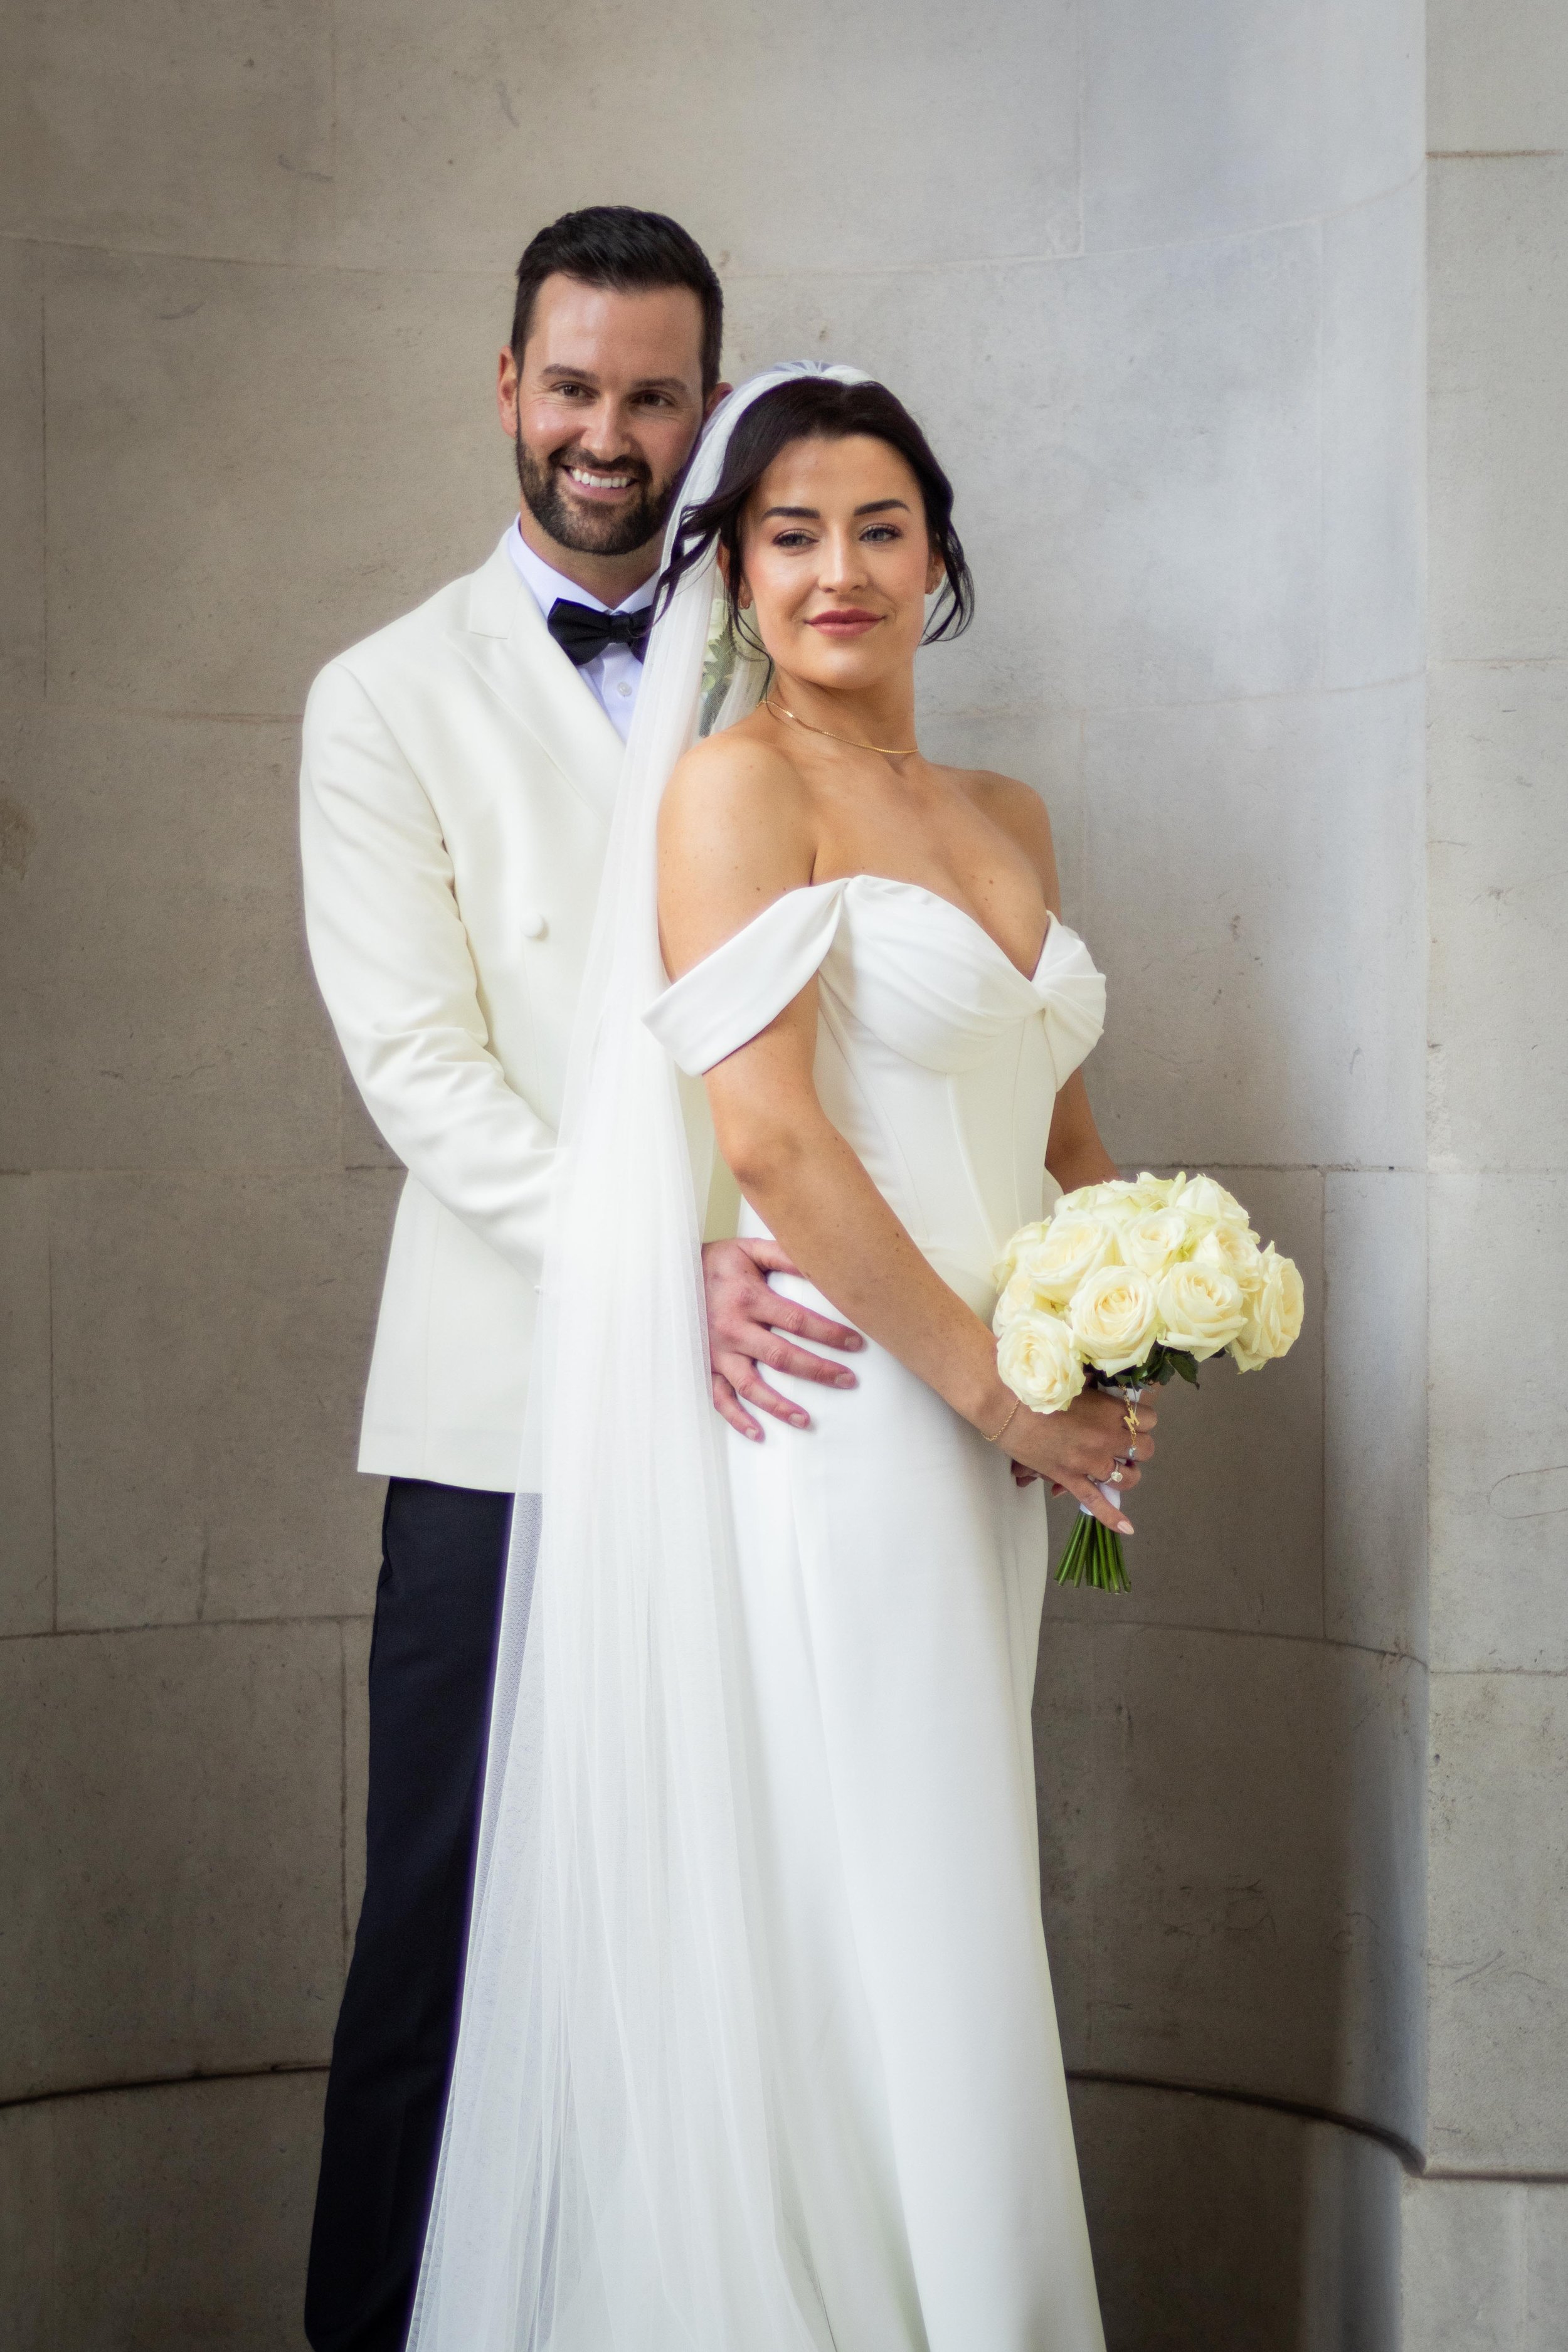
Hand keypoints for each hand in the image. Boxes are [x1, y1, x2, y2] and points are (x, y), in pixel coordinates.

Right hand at [702, 1237, 863, 1440]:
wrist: (670, 1275)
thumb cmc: (717, 1263)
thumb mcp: (749, 1250)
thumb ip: (784, 1256)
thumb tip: (821, 1264)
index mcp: (748, 1299)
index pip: (797, 1320)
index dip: (829, 1334)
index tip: (856, 1344)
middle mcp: (733, 1329)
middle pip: (781, 1357)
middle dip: (818, 1371)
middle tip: (848, 1380)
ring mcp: (717, 1352)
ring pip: (751, 1386)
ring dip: (779, 1406)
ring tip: (806, 1420)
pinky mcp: (705, 1366)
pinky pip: (719, 1398)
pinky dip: (737, 1419)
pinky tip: (758, 1434)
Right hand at [1001, 1387, 1156, 1528]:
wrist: (1007, 1405)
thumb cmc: (1039, 1385)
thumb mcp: (1076, 1381)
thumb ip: (1097, 1386)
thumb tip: (1105, 1384)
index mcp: (1112, 1410)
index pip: (1149, 1419)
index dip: (1142, 1418)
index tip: (1131, 1416)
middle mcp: (1108, 1438)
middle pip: (1145, 1448)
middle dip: (1138, 1445)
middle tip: (1123, 1441)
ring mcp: (1090, 1462)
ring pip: (1128, 1478)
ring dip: (1128, 1473)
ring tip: (1119, 1468)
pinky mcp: (1070, 1478)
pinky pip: (1096, 1502)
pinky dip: (1112, 1516)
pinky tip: (1126, 1528)